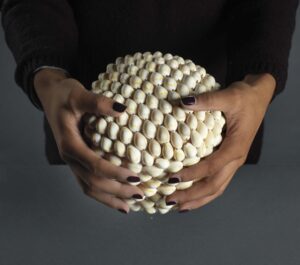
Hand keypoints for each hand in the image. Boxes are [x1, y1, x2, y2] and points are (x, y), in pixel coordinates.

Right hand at [34, 69, 144, 213]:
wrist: (51, 96)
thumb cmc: (65, 95)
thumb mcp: (79, 94)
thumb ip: (98, 102)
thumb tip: (123, 110)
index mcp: (70, 144)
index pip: (94, 165)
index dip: (115, 173)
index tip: (136, 177)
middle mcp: (69, 158)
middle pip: (93, 182)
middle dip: (117, 191)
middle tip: (140, 194)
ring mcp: (72, 162)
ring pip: (89, 188)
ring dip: (110, 198)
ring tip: (130, 206)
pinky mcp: (76, 162)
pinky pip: (87, 183)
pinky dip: (102, 194)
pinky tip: (116, 199)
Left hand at [165, 73, 275, 211]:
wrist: (258, 97)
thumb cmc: (245, 97)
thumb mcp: (228, 96)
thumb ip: (207, 101)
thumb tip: (182, 103)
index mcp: (235, 147)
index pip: (211, 167)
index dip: (192, 175)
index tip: (172, 179)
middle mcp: (235, 159)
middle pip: (214, 185)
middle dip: (192, 196)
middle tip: (170, 200)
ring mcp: (234, 162)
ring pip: (217, 188)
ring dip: (198, 199)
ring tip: (180, 207)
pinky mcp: (230, 160)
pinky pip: (219, 182)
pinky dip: (205, 192)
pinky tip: (193, 195)